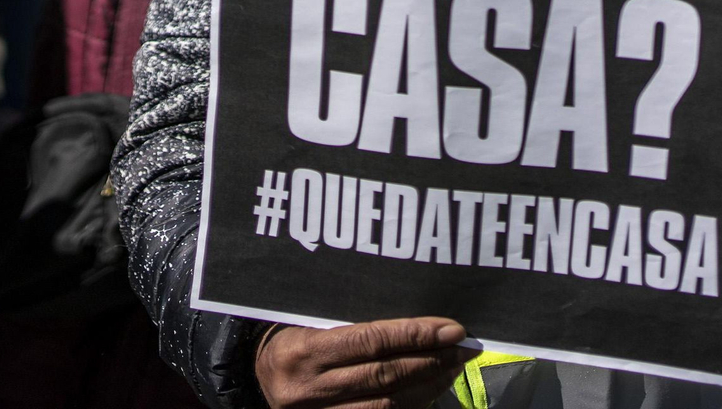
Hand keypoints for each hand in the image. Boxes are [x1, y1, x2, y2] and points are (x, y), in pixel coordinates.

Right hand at [255, 318, 472, 408]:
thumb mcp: (311, 321)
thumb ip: (355, 325)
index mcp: (303, 351)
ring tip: (453, 366)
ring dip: (427, 384)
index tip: (450, 328)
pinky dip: (410, 404)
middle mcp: (309, 389)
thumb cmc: (293, 337)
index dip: (414, 335)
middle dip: (429, 359)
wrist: (260, 375)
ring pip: (386, 404)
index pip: (370, 342)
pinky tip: (430, 389)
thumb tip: (415, 323)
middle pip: (383, 375)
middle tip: (462, 347)